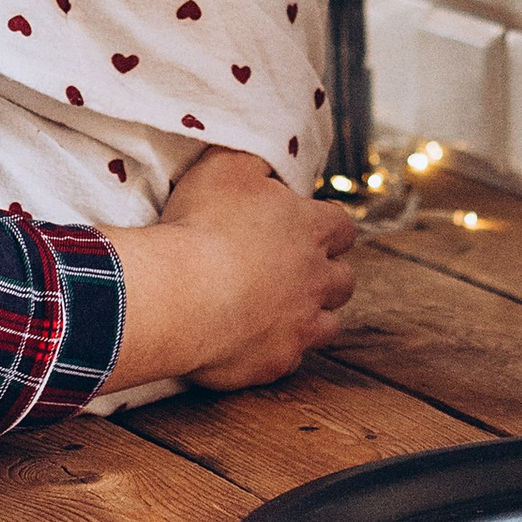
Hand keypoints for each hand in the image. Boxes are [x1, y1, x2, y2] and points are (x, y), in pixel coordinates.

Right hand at [100, 148, 355, 395]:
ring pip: (328, 324)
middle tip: (292, 270)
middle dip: (326, 274)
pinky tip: (248, 341)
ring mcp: (300, 324)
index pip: (343, 226)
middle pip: (343, 279)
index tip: (304, 227)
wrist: (178, 295)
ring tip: (278, 310)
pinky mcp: (277, 361)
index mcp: (309, 228)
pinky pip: (288, 359)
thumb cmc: (201, 225)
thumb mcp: (225, 166)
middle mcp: (315, 277)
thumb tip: (267, 167)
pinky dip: (274, 349)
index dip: (326, 227)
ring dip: (310, 316)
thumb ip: (255, 161)